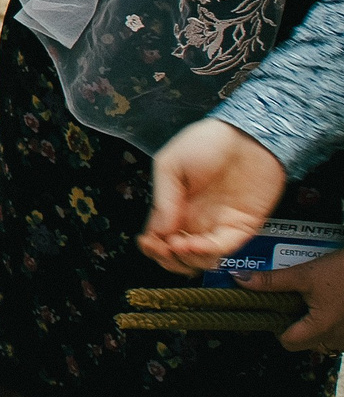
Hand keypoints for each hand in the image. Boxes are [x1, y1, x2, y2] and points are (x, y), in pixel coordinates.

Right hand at [141, 118, 288, 273]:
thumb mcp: (171, 164)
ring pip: (200, 260)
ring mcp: (218, 225)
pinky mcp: (242, 228)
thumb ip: (163, 199)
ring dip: (186, 260)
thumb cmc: (207, 142)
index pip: (159, 236)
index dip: (152, 246)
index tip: (148, 243)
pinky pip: (222, 249)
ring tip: (178, 245)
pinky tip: (192, 244)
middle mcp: (195, 219)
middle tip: (163, 248)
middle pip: (178, 255)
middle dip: (166, 259)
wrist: (249, 136)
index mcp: (175, 205)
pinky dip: (205, 252)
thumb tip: (157, 231)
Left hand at [245, 252, 343, 351]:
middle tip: (289, 305)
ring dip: (310, 325)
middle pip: (303, 342)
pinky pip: (335, 334)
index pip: (288, 343)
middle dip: (292, 326)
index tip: (272, 311)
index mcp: (322, 328)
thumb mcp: (305, 274)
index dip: (275, 327)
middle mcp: (337, 339)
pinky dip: (326, 323)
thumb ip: (272, 281)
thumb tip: (241, 280)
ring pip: (320, 340)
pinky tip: (325, 305)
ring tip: (308, 303)